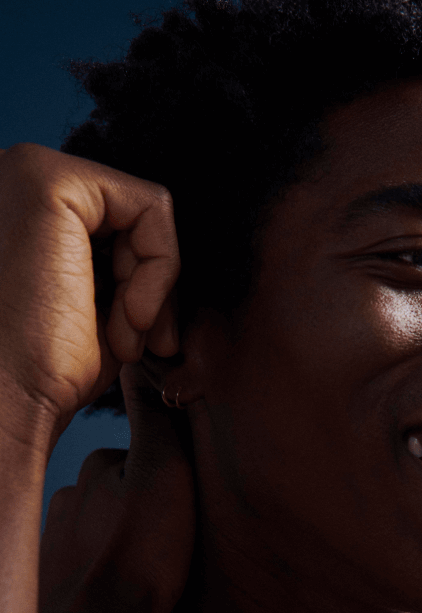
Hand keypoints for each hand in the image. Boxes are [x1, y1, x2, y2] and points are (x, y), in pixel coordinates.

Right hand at [0, 144, 178, 436]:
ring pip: (148, 214)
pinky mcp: (45, 178)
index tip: (134, 338)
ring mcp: (25, 171)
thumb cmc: (51, 366)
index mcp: (23, 208)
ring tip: (124, 334)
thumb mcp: (100, 298)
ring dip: (153, 286)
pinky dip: (159, 268)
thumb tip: (171, 245)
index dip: (143, 284)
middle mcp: (15, 177)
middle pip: (135, 216)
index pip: (121, 223)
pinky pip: (152, 207)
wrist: (11, 398)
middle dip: (151, 284)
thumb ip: (124, 259)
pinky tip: (129, 317)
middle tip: (134, 339)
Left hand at [39, 365, 194, 612]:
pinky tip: (138, 592)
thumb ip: (156, 420)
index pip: (141, 454)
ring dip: (132, 542)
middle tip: (180, 533)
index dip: (172, 468)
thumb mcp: (163, 473)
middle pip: (122, 492)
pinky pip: (98, 568)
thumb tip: (140, 363)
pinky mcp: (61, 584)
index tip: (191, 491)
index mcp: (94, 470)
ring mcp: (59, 544)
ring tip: (162, 566)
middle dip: (148, 506)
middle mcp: (67, 501)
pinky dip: (117, 573)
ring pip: (108, 531)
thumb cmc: (138, 553)